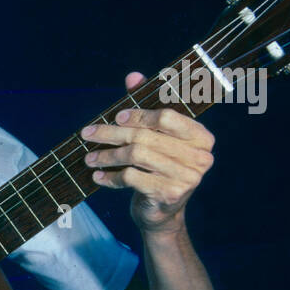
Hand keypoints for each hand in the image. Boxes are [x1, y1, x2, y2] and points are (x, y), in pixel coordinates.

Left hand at [82, 72, 215, 232]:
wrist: (162, 212)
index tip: (116, 116)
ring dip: (107, 156)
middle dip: (111, 134)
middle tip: (88, 134)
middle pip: (146, 136)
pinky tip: (98, 176)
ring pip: (136, 156)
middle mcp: (200, 156)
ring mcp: (187, 177)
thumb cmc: (158, 168)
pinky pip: (131, 178)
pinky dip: (110, 177)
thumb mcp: (155, 138)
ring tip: (89, 158)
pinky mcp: (169, 194)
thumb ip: (146, 107)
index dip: (139, 114)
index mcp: (201, 137)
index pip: (166, 117)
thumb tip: (133, 77)